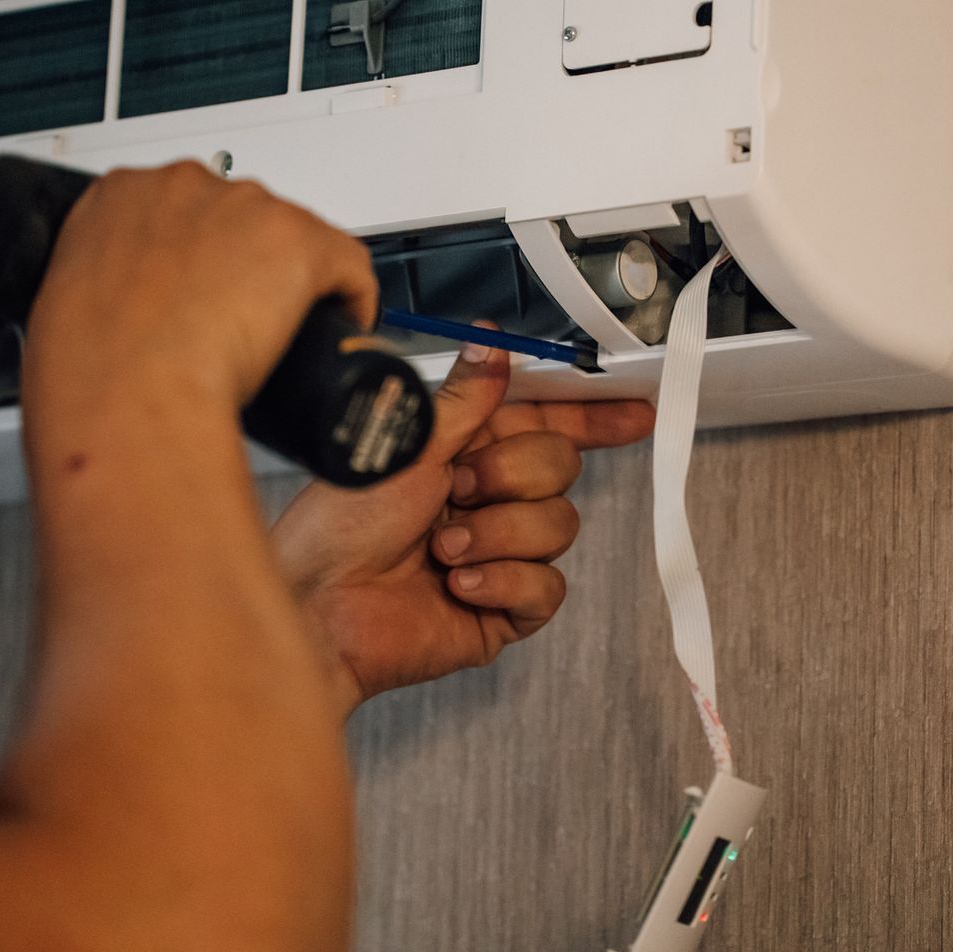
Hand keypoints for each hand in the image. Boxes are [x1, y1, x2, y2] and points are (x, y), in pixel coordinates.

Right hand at [24, 161, 378, 427]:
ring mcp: (245, 207)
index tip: (210, 286)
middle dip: (249, 265)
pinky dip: (352, 297)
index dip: (205, 254)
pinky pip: (349, 263)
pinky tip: (341, 328)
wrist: (127, 392)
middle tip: (244, 318)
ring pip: (296, 237)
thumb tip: (135, 318)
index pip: (185, 209)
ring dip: (295, 281)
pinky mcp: (298, 240)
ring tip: (282, 332)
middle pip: (244, 217)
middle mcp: (185, 186)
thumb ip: (105, 288)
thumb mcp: (73, 306)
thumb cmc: (93, 369)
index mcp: (119, 195)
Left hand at [274, 337, 655, 712]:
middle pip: (561, 467)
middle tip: (459, 489)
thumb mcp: (407, 445)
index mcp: (466, 451)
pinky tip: (457, 585)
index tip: (633, 409)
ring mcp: (500, 555)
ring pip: (558, 525)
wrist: (319, 609)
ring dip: (496, 534)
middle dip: (513, 475)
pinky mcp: (505, 608)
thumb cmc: (338, 528)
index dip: (592, 415)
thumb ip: (464, 398)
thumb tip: (492, 342)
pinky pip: (547, 587)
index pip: (547, 423)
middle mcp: (487, 500)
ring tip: (442, 548)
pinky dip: (502, 582)